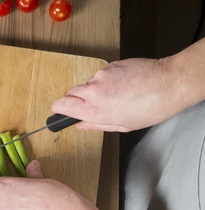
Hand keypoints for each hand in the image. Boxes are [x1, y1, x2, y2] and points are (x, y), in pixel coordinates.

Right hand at [51, 58, 185, 131]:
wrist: (169, 83)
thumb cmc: (151, 107)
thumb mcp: (122, 126)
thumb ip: (97, 125)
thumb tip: (82, 125)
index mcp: (94, 110)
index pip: (61, 105)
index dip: (58, 109)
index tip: (58, 111)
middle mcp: (93, 91)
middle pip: (70, 93)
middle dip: (75, 100)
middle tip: (90, 106)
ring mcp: (101, 76)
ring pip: (88, 84)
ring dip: (95, 90)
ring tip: (114, 95)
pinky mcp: (111, 65)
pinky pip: (102, 75)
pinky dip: (107, 80)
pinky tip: (123, 85)